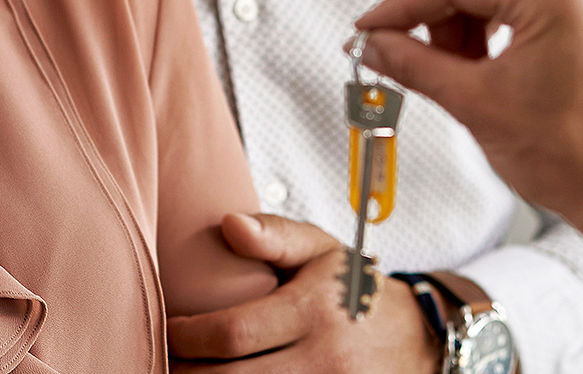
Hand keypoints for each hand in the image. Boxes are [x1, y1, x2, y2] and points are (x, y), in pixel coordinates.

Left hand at [166, 213, 438, 372]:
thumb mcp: (324, 251)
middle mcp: (321, 358)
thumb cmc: (356, 290)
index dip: (188, 338)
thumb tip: (228, 224)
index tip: (170, 330)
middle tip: (166, 360)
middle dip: (186, 373)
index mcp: (313, 311)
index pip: (233, 334)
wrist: (417, 339)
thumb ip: (275, 235)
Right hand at [355, 0, 582, 279]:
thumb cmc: (572, 156)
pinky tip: (480, 64)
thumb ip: (414, 64)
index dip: (403, 6)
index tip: (370, 28)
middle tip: (414, 49)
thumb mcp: (475, 104)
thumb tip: (374, 45)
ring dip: (464, 14)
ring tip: (455, 68)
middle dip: (437, 2)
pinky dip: (492, 21)